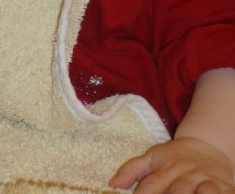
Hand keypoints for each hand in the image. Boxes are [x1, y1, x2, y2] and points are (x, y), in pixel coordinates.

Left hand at [109, 137, 234, 193]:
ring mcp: (206, 181)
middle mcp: (185, 175)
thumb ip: (132, 170)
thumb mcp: (152, 158)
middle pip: (178, 192)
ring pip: (202, 193)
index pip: (151, 186)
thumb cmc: (175, 157)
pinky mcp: (225, 187)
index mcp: (165, 169)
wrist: (207, 145)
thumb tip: (111, 184)